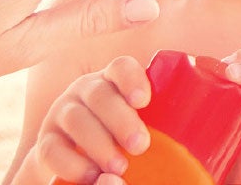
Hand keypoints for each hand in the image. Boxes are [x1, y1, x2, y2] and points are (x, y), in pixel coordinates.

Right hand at [33, 56, 152, 183]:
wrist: (80, 161)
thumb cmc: (125, 139)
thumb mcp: (143, 124)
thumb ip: (162, 122)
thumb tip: (194, 130)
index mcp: (114, 82)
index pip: (121, 67)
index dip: (132, 79)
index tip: (144, 101)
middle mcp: (86, 91)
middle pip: (100, 94)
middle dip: (121, 120)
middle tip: (140, 146)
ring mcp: (62, 113)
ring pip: (76, 119)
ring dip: (99, 144)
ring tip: (119, 167)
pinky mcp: (46, 141)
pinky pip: (52, 149)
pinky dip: (73, 164)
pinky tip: (92, 176)